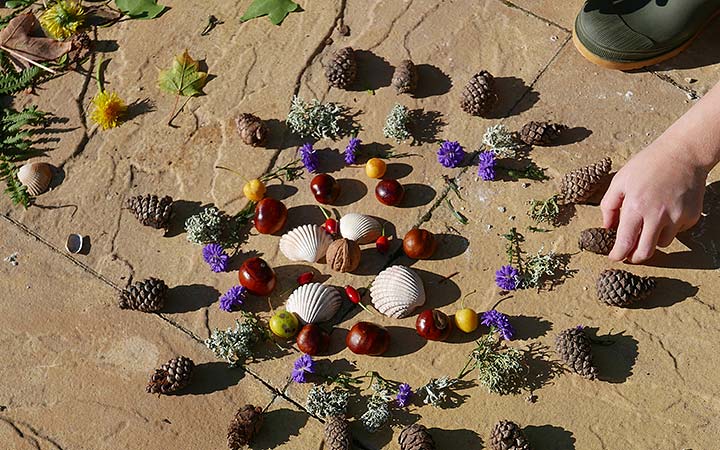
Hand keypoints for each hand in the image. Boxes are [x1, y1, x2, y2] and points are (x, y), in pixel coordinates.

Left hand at [601, 140, 706, 262]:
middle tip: (629, 255)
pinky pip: (677, 232)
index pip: (625, 242)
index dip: (618, 254)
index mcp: (636, 207)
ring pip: (662, 243)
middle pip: (645, 252)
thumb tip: (607, 227)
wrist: (683, 153)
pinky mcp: (692, 216)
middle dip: (635, 257)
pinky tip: (666, 210)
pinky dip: (669, 227)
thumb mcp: (620, 181)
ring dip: (653, 240)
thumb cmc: (647, 165)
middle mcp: (658, 215)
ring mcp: (677, 217)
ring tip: (649, 223)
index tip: (615, 257)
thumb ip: (609, 206)